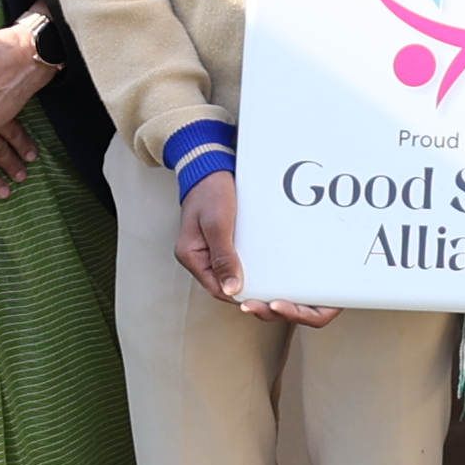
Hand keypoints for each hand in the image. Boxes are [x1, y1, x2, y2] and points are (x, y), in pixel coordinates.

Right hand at [175, 168, 333, 326]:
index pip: (216, 288)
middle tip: (273, 291)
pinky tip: (265, 261)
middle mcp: (199, 256)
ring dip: (249, 275)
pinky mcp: (221, 240)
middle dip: (246, 288)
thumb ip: (223, 256)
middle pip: (224, 283)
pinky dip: (249, 261)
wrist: (210, 166)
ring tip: (272, 279)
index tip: (264, 298)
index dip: (239, 295)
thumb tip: (230, 289)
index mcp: (191, 256)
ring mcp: (209, 249)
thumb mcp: (218, 223)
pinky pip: (235, 258)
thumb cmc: (211, 191)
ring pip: (231, 272)